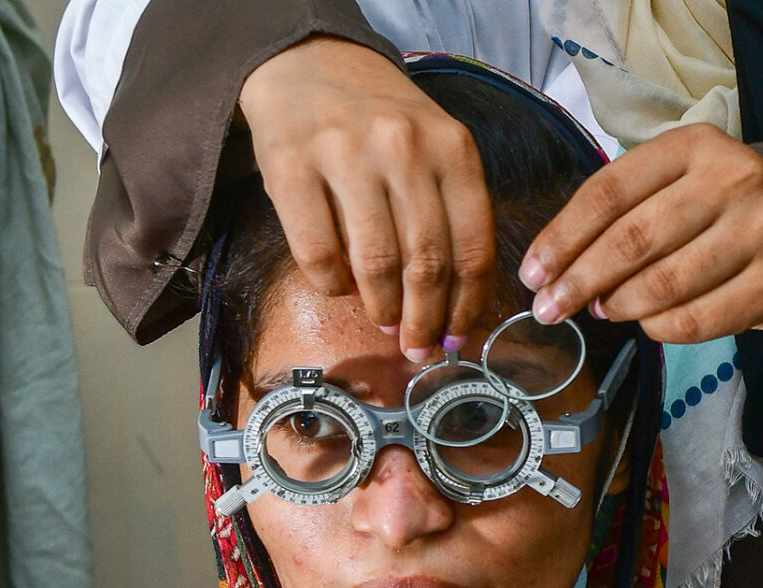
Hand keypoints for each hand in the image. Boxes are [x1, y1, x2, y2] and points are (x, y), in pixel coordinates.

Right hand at [239, 36, 494, 360]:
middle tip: (419, 349)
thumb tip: (457, 304)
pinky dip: (333, 286)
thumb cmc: (382, 121)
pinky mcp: (290, 165)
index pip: (473, 247)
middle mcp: (404, 148)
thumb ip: (452, 212)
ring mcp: (345, 154)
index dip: (467, 305)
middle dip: (426, 320)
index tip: (458, 337)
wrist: (310, 63)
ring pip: (374, 263)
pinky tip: (341, 288)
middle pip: (426, 263)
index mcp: (452, 149)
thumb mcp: (436, 148)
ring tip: (386, 324)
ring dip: (383, 310)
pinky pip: (318, 253)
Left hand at [520, 123, 762, 343]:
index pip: (610, 191)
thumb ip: (620, 212)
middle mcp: (731, 180)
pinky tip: (646, 323)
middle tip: (550, 308)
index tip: (533, 273)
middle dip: (581, 280)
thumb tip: (556, 271)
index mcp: (693, 145)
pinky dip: (658, 328)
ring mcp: (758, 232)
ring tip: (603, 310)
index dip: (563, 237)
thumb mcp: (674, 181)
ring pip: (663, 284)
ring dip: (619, 306)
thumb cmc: (716, 206)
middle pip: (633, 239)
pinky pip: (695, 320)